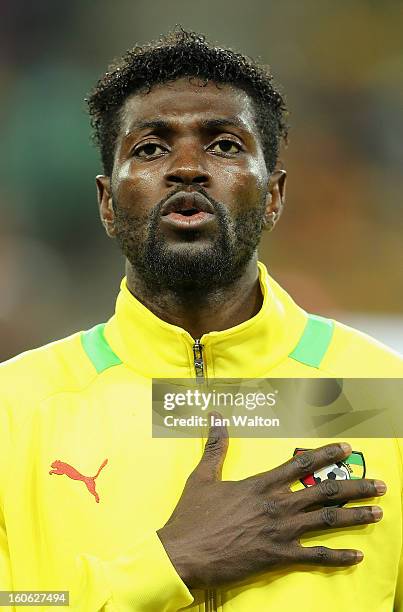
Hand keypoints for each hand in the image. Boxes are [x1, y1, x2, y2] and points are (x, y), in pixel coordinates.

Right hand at [157, 413, 385, 588]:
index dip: (327, 454)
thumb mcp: (202, 476)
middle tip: (380, 485)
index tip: (347, 448)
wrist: (183, 553)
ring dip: (355, 516)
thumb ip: (215, 446)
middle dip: (356, 486)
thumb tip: (216, 416)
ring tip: (378, 512)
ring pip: (326, 521)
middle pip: (324, 491)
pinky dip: (337, 556)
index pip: (301, 463)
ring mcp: (280, 531)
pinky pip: (314, 556)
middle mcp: (277, 505)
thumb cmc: (192, 516)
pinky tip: (357, 554)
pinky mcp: (278, 556)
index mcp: (260, 484)